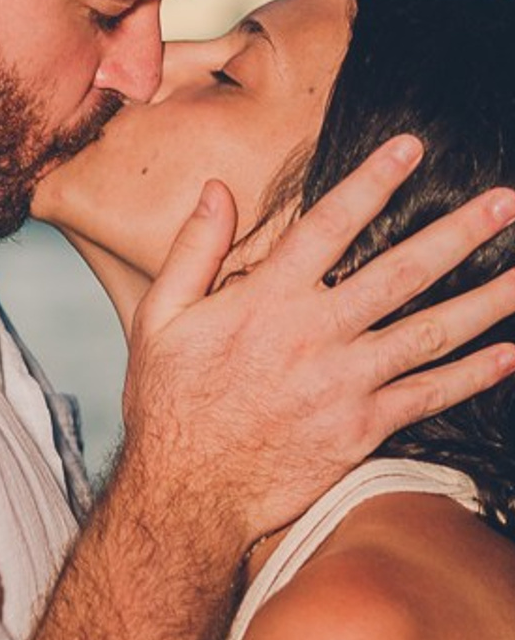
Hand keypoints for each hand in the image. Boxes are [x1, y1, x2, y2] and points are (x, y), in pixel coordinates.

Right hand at [123, 141, 514, 545]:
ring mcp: (345, 382)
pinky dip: (476, 374)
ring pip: (433, 331)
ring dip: (489, 297)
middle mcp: (314, 334)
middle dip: (460, 231)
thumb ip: (193, 250)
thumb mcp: (160, 319)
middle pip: (402, 271)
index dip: (372, 181)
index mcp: (264, 300)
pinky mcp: (363, 426)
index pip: (328, 225)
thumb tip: (217, 190)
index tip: (411, 146)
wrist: (186, 493)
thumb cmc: (168, 404)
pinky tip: (510, 353)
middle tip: (505, 201)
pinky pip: (431, 394)